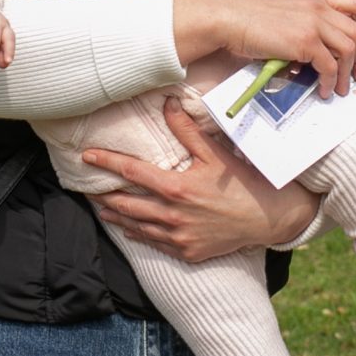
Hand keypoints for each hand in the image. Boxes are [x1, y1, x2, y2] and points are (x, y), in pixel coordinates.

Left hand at [80, 100, 318, 262]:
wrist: (269, 219)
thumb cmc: (243, 182)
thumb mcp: (215, 153)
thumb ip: (186, 130)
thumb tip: (168, 102)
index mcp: (176, 187)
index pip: (131, 172)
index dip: (106, 163)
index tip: (87, 156)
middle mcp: (172, 215)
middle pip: (124, 204)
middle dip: (102, 194)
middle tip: (85, 187)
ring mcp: (177, 237)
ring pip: (134, 226)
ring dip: (114, 216)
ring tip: (100, 207)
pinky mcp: (185, 252)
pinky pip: (152, 243)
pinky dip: (136, 234)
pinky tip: (127, 228)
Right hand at [174, 0, 355, 97]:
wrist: (228, 18)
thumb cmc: (249, 18)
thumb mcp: (285, 8)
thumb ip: (306, 19)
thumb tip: (321, 52)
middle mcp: (318, 4)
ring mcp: (313, 22)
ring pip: (348, 50)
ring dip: (348, 74)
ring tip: (341, 89)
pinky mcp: (305, 41)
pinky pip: (330, 66)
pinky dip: (330, 82)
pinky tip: (324, 91)